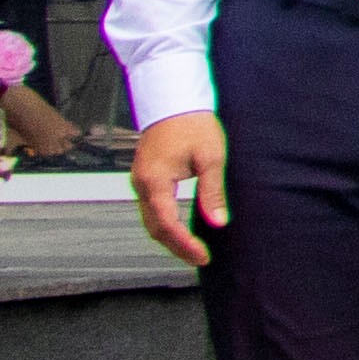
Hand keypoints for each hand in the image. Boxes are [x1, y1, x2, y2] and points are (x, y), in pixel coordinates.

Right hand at [129, 113, 227, 270]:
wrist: (174, 102)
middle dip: (176, 246)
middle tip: (199, 258)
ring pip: (150, 220)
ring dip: (170, 237)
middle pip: (154, 227)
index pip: (166, 223)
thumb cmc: (192, 124)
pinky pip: (151, 208)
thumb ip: (212, 192)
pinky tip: (180, 228)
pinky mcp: (145, 177)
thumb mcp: (210, 158)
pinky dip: (165, 223)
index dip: (183, 244)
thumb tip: (218, 221)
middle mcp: (141, 184)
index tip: (201, 255)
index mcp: (154, 181)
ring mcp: (140, 181)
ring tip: (193, 249)